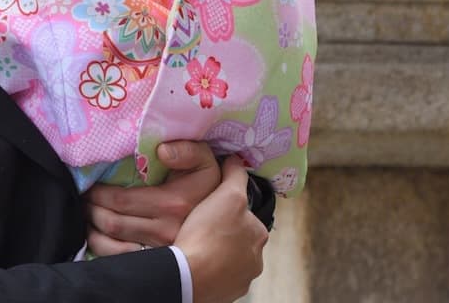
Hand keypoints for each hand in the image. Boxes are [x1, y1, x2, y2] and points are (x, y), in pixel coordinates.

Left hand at [86, 143, 221, 253]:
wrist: (227, 226)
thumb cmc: (209, 189)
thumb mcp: (206, 162)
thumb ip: (188, 150)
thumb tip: (162, 151)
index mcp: (171, 203)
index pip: (122, 200)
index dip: (99, 193)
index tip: (90, 186)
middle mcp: (164, 230)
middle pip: (113, 223)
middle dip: (91, 210)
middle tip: (83, 200)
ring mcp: (161, 252)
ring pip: (113, 247)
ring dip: (93, 231)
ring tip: (87, 217)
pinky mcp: (159, 266)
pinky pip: (123, 263)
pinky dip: (104, 252)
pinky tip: (98, 239)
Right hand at [174, 157, 268, 302]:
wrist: (189, 276)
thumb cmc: (210, 233)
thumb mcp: (228, 194)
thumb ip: (236, 176)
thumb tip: (237, 160)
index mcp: (259, 236)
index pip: (247, 215)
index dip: (229, 207)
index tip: (213, 207)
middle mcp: (255, 262)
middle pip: (238, 239)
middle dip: (225, 233)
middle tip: (202, 225)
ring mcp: (239, 281)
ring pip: (228, 259)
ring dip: (217, 252)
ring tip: (197, 243)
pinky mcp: (223, 295)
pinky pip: (217, 276)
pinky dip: (209, 269)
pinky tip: (196, 260)